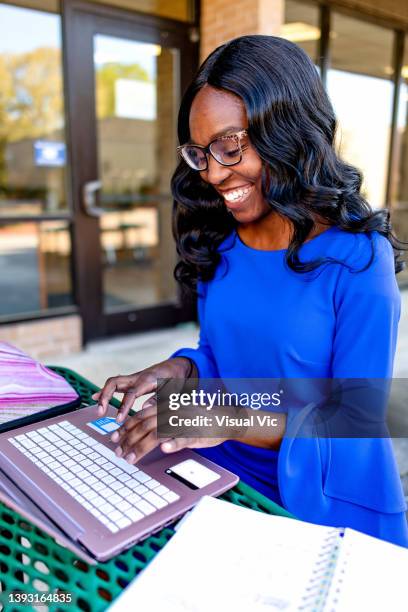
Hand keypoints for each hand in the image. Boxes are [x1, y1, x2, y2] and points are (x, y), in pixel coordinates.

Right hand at [92, 357, 192, 422]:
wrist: (177, 366)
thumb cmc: (175, 379)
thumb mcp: (173, 390)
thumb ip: (159, 399)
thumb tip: (144, 408)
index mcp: (147, 380)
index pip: (131, 393)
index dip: (123, 407)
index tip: (119, 420)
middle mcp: (137, 377)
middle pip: (114, 383)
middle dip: (105, 397)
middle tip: (101, 412)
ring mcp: (133, 378)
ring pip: (113, 383)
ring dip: (103, 394)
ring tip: (98, 409)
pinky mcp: (131, 381)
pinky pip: (116, 384)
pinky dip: (105, 391)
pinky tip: (95, 397)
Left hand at [110, 400, 227, 462]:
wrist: (224, 420)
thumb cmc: (198, 419)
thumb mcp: (177, 413)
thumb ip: (160, 414)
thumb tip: (142, 414)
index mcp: (166, 406)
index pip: (140, 416)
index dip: (126, 427)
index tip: (115, 438)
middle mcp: (172, 412)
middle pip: (144, 425)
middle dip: (128, 440)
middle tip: (118, 452)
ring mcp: (183, 423)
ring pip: (157, 433)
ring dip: (141, 447)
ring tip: (130, 458)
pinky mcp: (196, 433)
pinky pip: (183, 438)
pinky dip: (173, 443)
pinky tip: (164, 448)